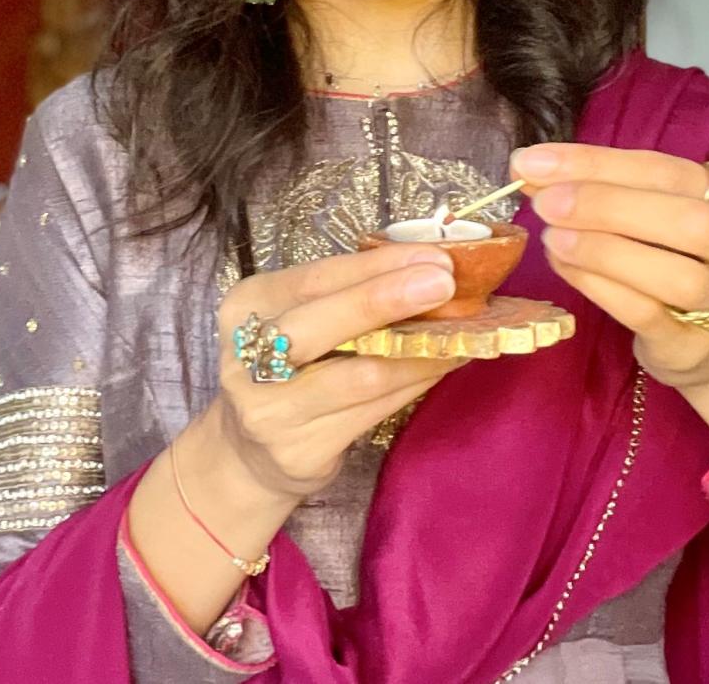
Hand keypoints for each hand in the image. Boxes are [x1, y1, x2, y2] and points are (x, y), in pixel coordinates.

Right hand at [211, 243, 466, 500]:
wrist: (246, 452)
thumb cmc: (285, 368)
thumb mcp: (294, 320)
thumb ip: (343, 296)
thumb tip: (425, 270)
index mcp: (247, 307)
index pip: (315, 278)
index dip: (376, 266)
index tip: (432, 256)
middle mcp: (248, 358)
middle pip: (324, 325)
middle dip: (387, 299)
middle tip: (444, 283)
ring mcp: (271, 410)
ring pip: (361, 375)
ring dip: (419, 351)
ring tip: (462, 332)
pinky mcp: (300, 451)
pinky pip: (373, 412)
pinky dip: (413, 385)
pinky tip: (440, 367)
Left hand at [511, 143, 708, 389]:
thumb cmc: (689, 262)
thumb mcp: (667, 214)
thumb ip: (614, 187)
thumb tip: (536, 167)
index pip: (674, 171)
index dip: (600, 163)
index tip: (536, 161)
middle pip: (689, 221)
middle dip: (608, 205)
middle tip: (545, 200)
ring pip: (675, 275)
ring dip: (603, 250)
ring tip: (553, 236)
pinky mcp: (698, 350)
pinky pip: (646, 315)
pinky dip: (598, 286)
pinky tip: (565, 266)